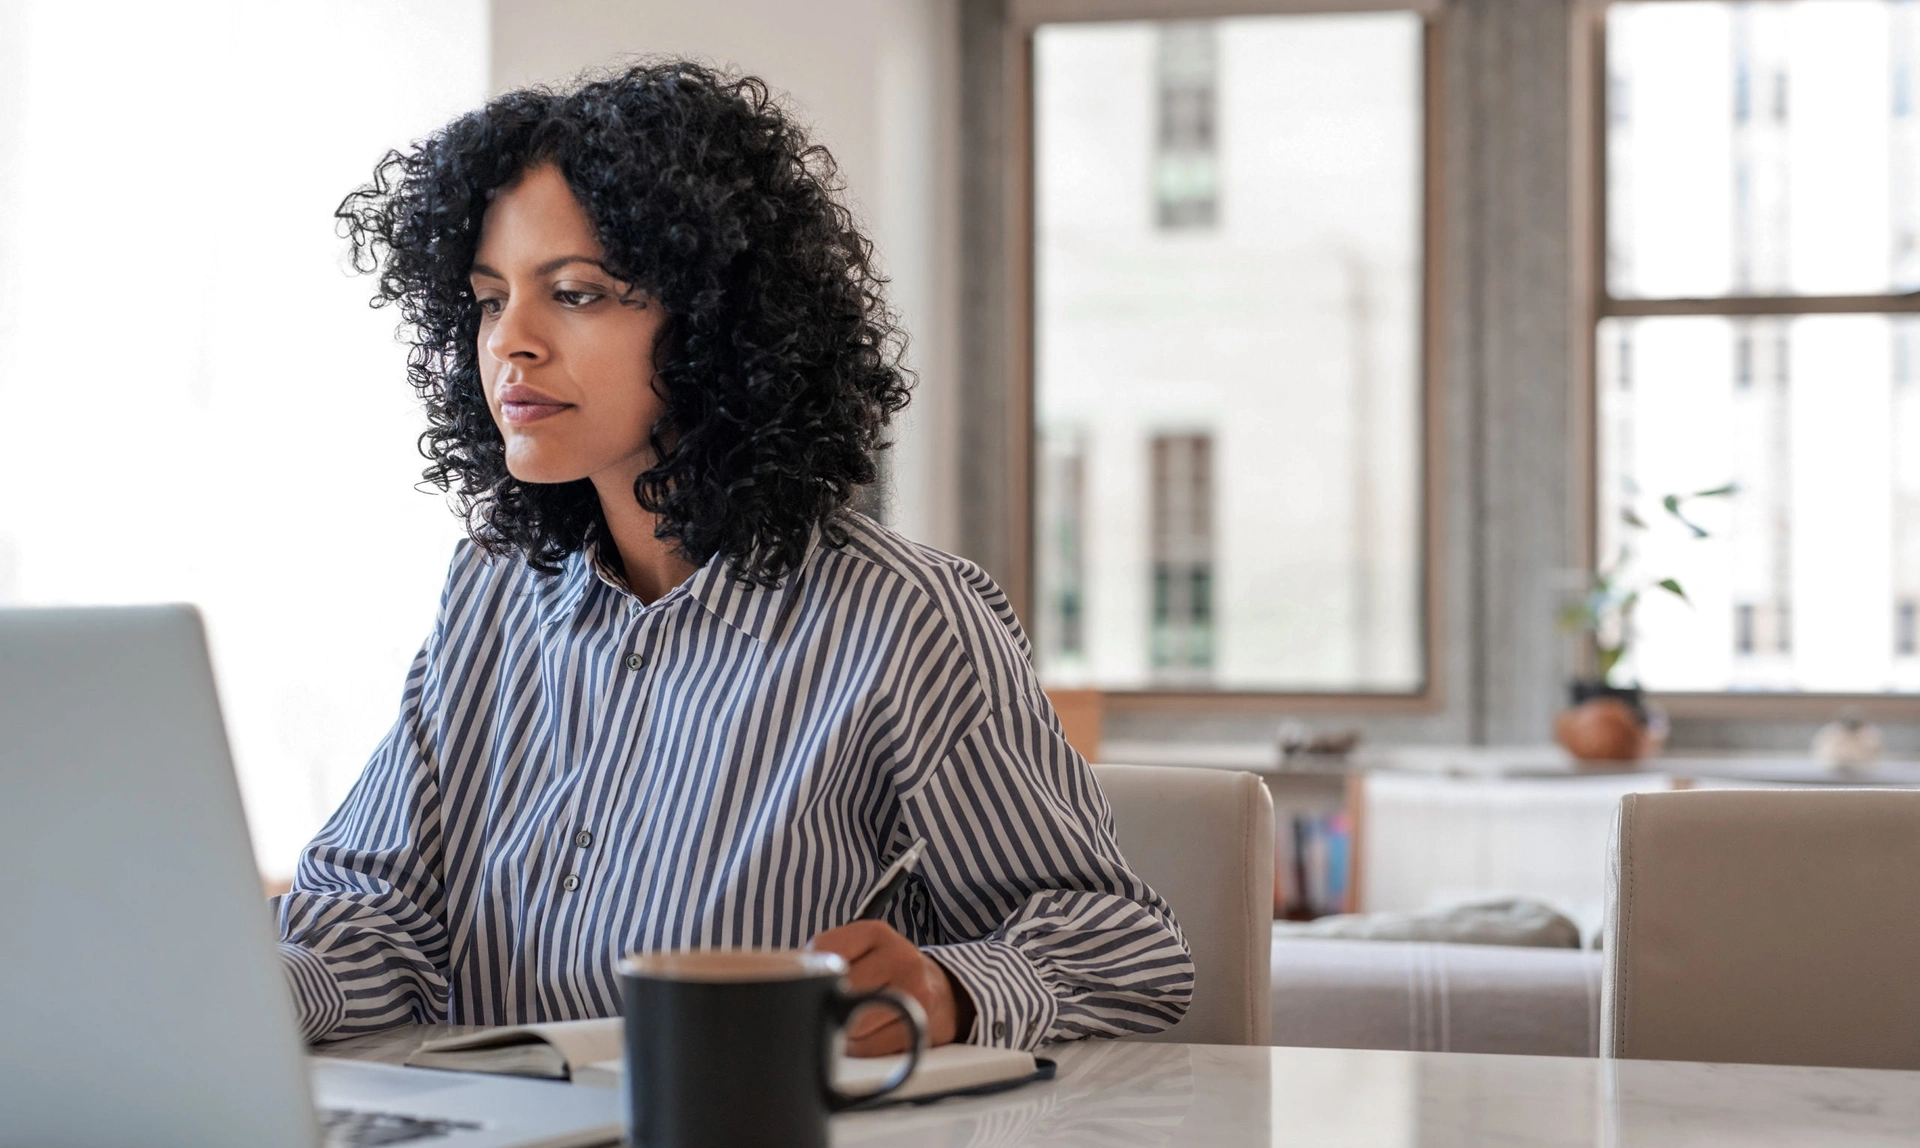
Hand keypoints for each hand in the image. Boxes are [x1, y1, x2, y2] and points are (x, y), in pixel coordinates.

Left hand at [808, 920, 974, 1054]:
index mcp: (875, 932)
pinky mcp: (919, 1024)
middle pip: (837, 991)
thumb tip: (781, 984)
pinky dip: (859, 1048)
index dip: (809, 974)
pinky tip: (869, 1035)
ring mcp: (913, 991)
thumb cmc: (884, 974)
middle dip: (827, 1005)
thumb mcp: (860, 951)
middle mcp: (899, 956)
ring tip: (853, 1020)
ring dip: (841, 1031)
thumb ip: (825, 959)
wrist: (943, 993)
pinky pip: (868, 1047)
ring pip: (850, 1022)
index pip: (822, 951)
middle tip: (834, 1004)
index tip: (812, 981)